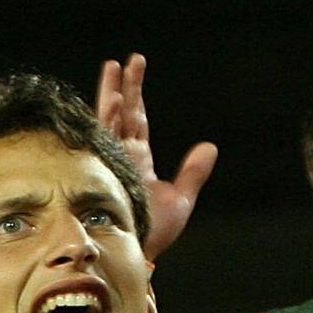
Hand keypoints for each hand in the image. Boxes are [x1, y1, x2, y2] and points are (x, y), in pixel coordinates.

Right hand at [91, 54, 216, 264]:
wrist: (139, 252)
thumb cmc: (155, 231)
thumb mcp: (182, 198)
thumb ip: (194, 172)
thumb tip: (210, 146)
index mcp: (139, 158)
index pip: (137, 119)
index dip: (136, 94)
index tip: (134, 68)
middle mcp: (123, 155)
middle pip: (122, 113)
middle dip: (124, 86)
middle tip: (127, 60)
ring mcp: (112, 160)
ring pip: (109, 120)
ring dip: (111, 95)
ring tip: (112, 68)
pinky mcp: (106, 169)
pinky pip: (103, 139)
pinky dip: (105, 119)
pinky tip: (108, 101)